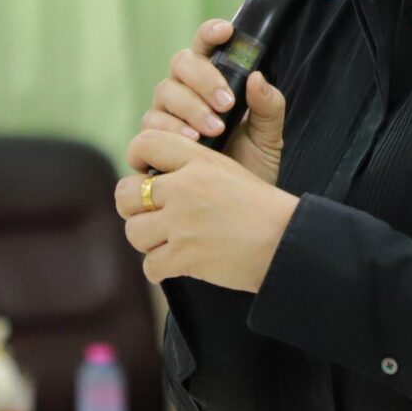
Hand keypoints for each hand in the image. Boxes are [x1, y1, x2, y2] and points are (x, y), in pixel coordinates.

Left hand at [114, 128, 298, 291]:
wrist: (285, 241)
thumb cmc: (262, 208)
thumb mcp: (230, 170)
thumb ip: (192, 165)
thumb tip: (158, 171)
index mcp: (198, 160)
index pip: (146, 143)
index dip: (136, 158)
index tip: (143, 174)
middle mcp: (184, 188)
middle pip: (126, 193)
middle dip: (133, 208)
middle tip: (151, 215)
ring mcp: (182, 223)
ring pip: (134, 231)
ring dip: (149, 241)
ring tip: (169, 241)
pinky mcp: (184, 256)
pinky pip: (150, 265)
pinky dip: (161, 268)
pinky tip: (178, 262)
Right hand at [143, 21, 287, 185]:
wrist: (233, 210)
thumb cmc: (250, 167)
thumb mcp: (269, 137)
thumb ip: (269, 106)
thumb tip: (257, 77)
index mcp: (212, 81)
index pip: (205, 47)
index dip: (210, 34)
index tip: (227, 31)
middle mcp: (185, 92)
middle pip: (180, 64)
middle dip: (203, 79)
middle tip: (227, 104)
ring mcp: (165, 115)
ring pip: (165, 92)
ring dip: (190, 108)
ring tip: (214, 130)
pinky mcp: (152, 142)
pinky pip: (151, 125)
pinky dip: (171, 130)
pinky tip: (192, 141)